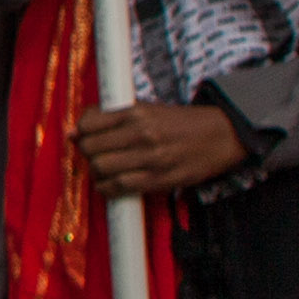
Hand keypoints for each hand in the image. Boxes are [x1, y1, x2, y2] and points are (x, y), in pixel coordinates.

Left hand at [75, 98, 248, 195]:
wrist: (223, 135)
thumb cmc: (181, 122)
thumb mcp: (148, 110)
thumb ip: (112, 118)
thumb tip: (74, 132)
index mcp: (136, 113)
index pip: (88, 124)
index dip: (81, 132)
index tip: (85, 136)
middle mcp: (141, 134)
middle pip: (90, 148)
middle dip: (87, 153)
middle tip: (96, 155)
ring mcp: (151, 158)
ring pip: (101, 168)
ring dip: (97, 172)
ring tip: (106, 169)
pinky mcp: (160, 179)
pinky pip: (119, 187)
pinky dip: (107, 188)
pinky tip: (111, 184)